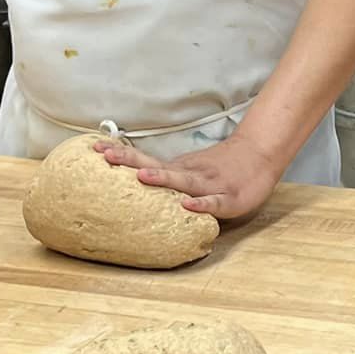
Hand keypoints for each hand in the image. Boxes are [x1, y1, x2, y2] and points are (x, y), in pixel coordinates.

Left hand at [96, 135, 279, 219]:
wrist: (260, 154)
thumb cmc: (223, 166)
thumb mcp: (190, 168)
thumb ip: (167, 176)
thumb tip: (132, 180)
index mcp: (179, 168)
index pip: (145, 160)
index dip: (121, 155)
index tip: (94, 148)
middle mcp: (191, 173)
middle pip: (158, 166)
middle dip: (131, 162)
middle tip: (105, 156)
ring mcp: (211, 184)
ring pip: (184, 181)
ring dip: (163, 178)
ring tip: (142, 176)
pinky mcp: (231, 198)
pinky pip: (214, 202)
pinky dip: (201, 204)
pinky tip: (188, 205)